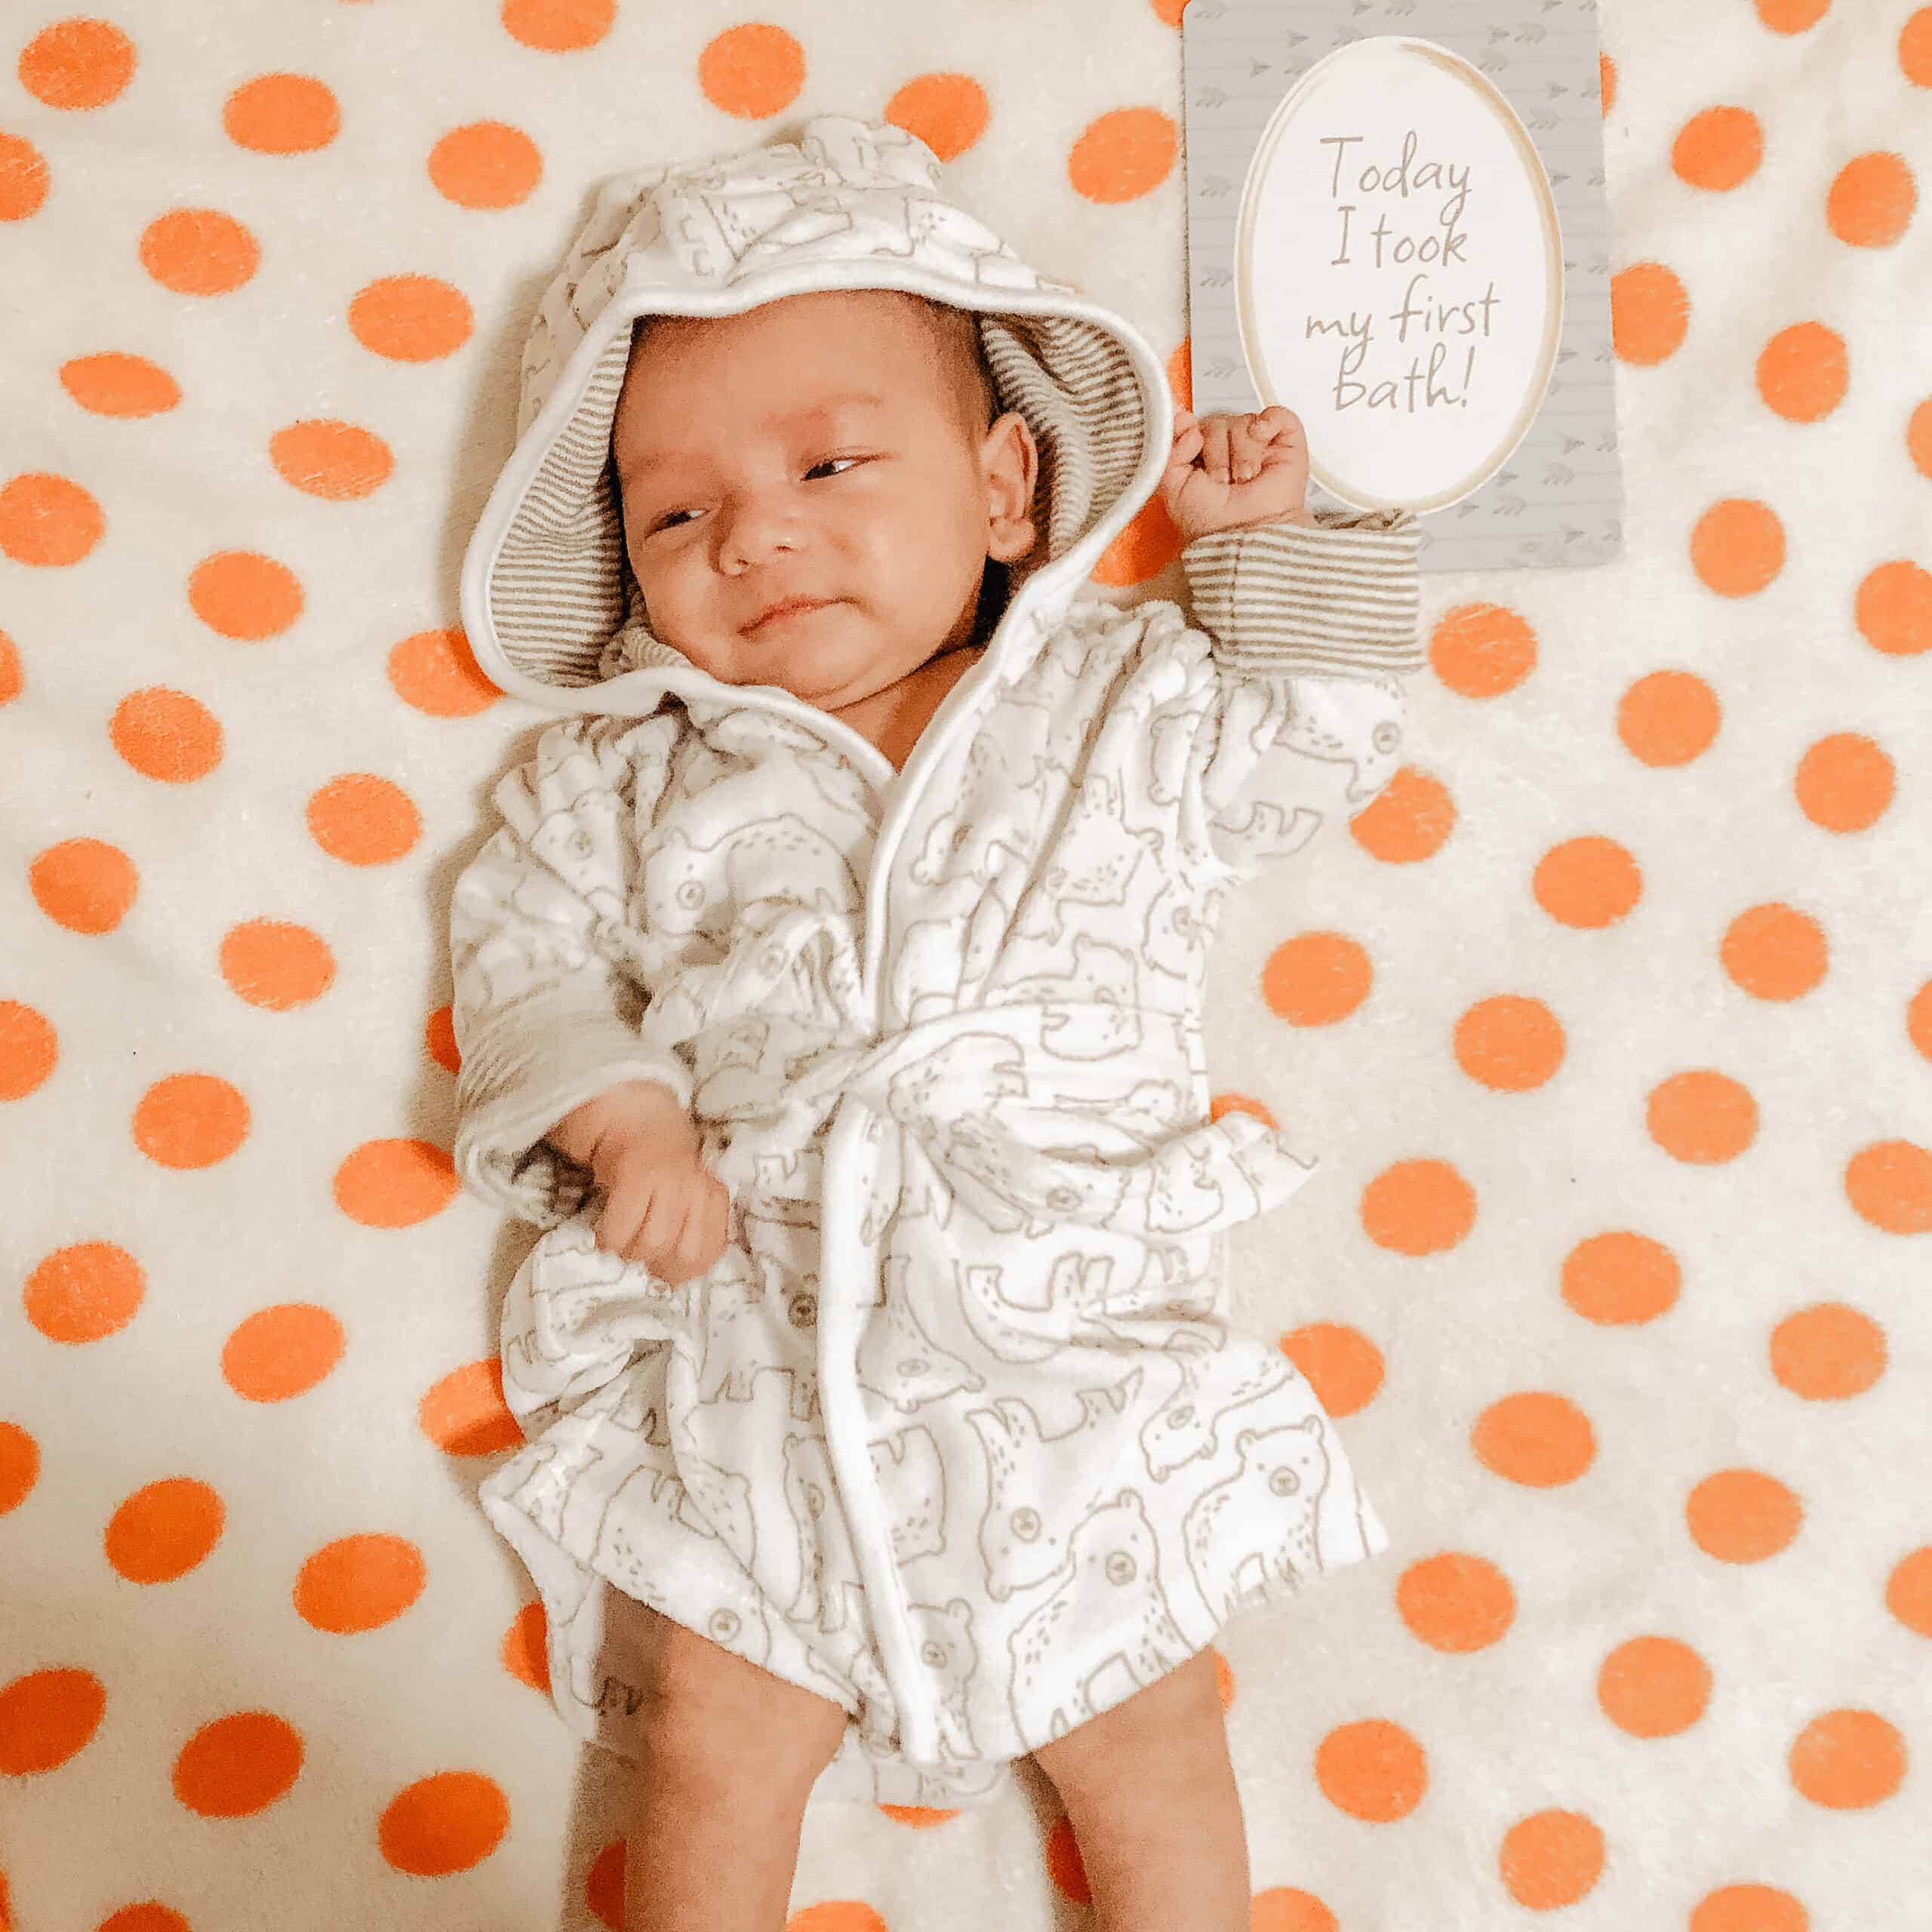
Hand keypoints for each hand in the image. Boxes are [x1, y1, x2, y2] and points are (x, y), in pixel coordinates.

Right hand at [547, 1081, 730, 1285]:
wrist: (634, 1117)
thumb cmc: (661, 1165)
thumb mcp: (690, 1193)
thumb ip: (694, 1226)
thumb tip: (676, 1272)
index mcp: (714, 1196)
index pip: (711, 1252)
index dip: (686, 1270)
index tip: (665, 1265)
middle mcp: (698, 1187)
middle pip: (683, 1254)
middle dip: (659, 1264)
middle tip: (642, 1254)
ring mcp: (669, 1179)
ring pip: (653, 1244)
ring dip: (631, 1253)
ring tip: (623, 1242)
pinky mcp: (636, 1174)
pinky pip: (621, 1228)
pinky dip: (610, 1239)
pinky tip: (606, 1234)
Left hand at [1160, 406, 1312, 541]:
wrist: (1245, 537)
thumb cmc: (1213, 523)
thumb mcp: (1173, 488)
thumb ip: (1168, 452)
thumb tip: (1182, 421)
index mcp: (1202, 455)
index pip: (1194, 425)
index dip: (1192, 435)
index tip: (1193, 451)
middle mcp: (1229, 447)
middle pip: (1217, 423)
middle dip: (1218, 455)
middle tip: (1223, 483)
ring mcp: (1258, 444)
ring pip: (1243, 422)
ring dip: (1242, 454)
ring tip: (1244, 480)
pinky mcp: (1285, 443)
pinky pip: (1277, 415)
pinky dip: (1269, 423)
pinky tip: (1261, 441)